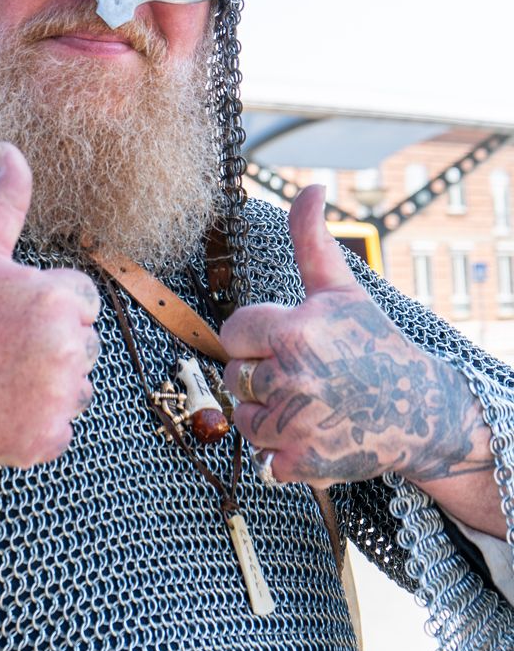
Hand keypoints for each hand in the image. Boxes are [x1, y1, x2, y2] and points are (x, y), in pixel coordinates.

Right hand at [0, 143, 100, 467]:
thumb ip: (4, 199)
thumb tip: (9, 146)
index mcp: (57, 297)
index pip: (81, 299)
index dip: (43, 304)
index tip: (4, 315)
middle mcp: (67, 347)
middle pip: (83, 341)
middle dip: (48, 342)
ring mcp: (60, 397)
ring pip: (78, 383)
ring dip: (48, 382)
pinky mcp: (50, 439)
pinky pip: (64, 424)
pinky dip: (38, 422)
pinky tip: (0, 408)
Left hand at [220, 186, 484, 488]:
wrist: (419, 410)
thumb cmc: (374, 343)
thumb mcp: (340, 289)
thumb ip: (311, 239)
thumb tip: (312, 188)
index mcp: (294, 330)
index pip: (232, 332)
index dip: (254, 336)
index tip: (284, 341)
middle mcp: (291, 377)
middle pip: (234, 375)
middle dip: (260, 374)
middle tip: (301, 373)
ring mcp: (296, 424)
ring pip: (243, 417)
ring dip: (266, 414)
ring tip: (305, 402)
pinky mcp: (302, 463)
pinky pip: (261, 458)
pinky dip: (279, 453)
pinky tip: (309, 433)